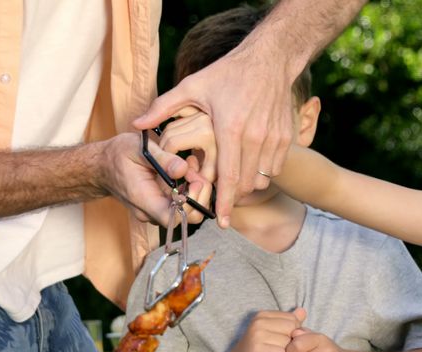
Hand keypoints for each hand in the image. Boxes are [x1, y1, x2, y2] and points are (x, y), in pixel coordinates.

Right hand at [101, 132, 210, 224]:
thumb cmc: (118, 155)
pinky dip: (188, 189)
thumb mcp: (137, 148)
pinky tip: (184, 171)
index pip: (173, 218)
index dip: (190, 204)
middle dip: (198, 196)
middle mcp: (150, 212)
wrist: (102, 166)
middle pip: (186, 218)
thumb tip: (182, 169)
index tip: (192, 181)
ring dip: (195, 191)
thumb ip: (162, 159)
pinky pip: (180, 205)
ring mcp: (155, 211)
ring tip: (189, 167)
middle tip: (194, 171)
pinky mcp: (160, 205)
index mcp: (144, 200)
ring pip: (186, 212)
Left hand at [133, 44, 293, 227]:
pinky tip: (249, 163)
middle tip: (222, 204)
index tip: (222, 222)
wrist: (270, 59)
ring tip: (233, 181)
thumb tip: (136, 124)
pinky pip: (273, 168)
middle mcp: (254, 137)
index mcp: (229, 130)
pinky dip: (261, 172)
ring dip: (246, 186)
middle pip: (245, 184)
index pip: (228, 178)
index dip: (225, 204)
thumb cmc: (228, 73)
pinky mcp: (285, 137)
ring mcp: (273, 138)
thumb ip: (163, 108)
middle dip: (233, 198)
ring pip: (260, 179)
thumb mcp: (192, 87)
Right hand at [230, 308, 305, 351]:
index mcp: (263, 315)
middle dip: (291, 342)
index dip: (293, 332)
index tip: (282, 340)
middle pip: (292, 329)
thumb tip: (303, 311)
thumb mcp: (273, 331)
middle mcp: (259, 322)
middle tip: (281, 349)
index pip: (292, 318)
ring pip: (288, 342)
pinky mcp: (258, 350)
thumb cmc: (258, 349)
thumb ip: (288, 321)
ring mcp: (257, 335)